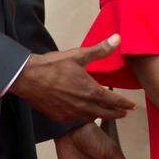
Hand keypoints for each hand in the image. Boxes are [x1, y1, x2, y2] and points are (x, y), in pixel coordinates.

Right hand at [10, 35, 136, 122]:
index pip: (113, 101)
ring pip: (91, 118)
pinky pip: (76, 120)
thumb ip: (100, 49)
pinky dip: (84, 117)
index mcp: (90, 91)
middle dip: (117, 113)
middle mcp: (82, 105)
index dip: (124, 104)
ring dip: (101, 116)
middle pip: (105, 113)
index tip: (132, 105)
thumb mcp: (78, 55)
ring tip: (107, 113)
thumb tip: (117, 39)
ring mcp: (70, 113)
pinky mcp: (59, 116)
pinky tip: (85, 114)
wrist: (26, 78)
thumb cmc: (52, 65)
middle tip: (125, 112)